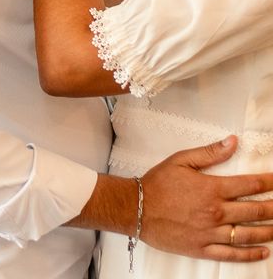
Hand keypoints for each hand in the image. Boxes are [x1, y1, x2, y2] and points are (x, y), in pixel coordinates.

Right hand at [142, 136, 272, 260]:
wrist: (136, 208)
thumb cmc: (157, 183)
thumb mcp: (180, 160)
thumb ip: (209, 153)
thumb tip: (232, 142)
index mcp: (211, 188)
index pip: (249, 185)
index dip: (269, 182)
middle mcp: (216, 212)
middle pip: (255, 210)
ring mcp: (211, 232)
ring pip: (249, 233)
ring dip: (269, 230)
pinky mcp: (204, 248)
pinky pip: (233, 254)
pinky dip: (251, 254)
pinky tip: (263, 251)